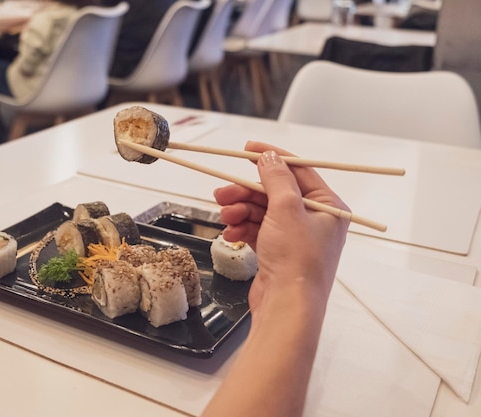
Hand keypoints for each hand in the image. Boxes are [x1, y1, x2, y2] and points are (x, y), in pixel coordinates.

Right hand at [213, 141, 349, 311]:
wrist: (287, 306)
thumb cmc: (297, 261)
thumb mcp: (287, 209)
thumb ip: (277, 178)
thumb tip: (269, 157)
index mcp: (328, 207)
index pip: (299, 171)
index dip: (272, 158)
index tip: (248, 149)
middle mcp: (315, 221)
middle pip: (274, 193)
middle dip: (246, 192)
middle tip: (222, 191)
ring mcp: (295, 237)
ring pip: (262, 211)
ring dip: (240, 211)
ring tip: (225, 215)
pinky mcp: (278, 252)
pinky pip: (257, 230)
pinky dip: (242, 229)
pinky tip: (231, 233)